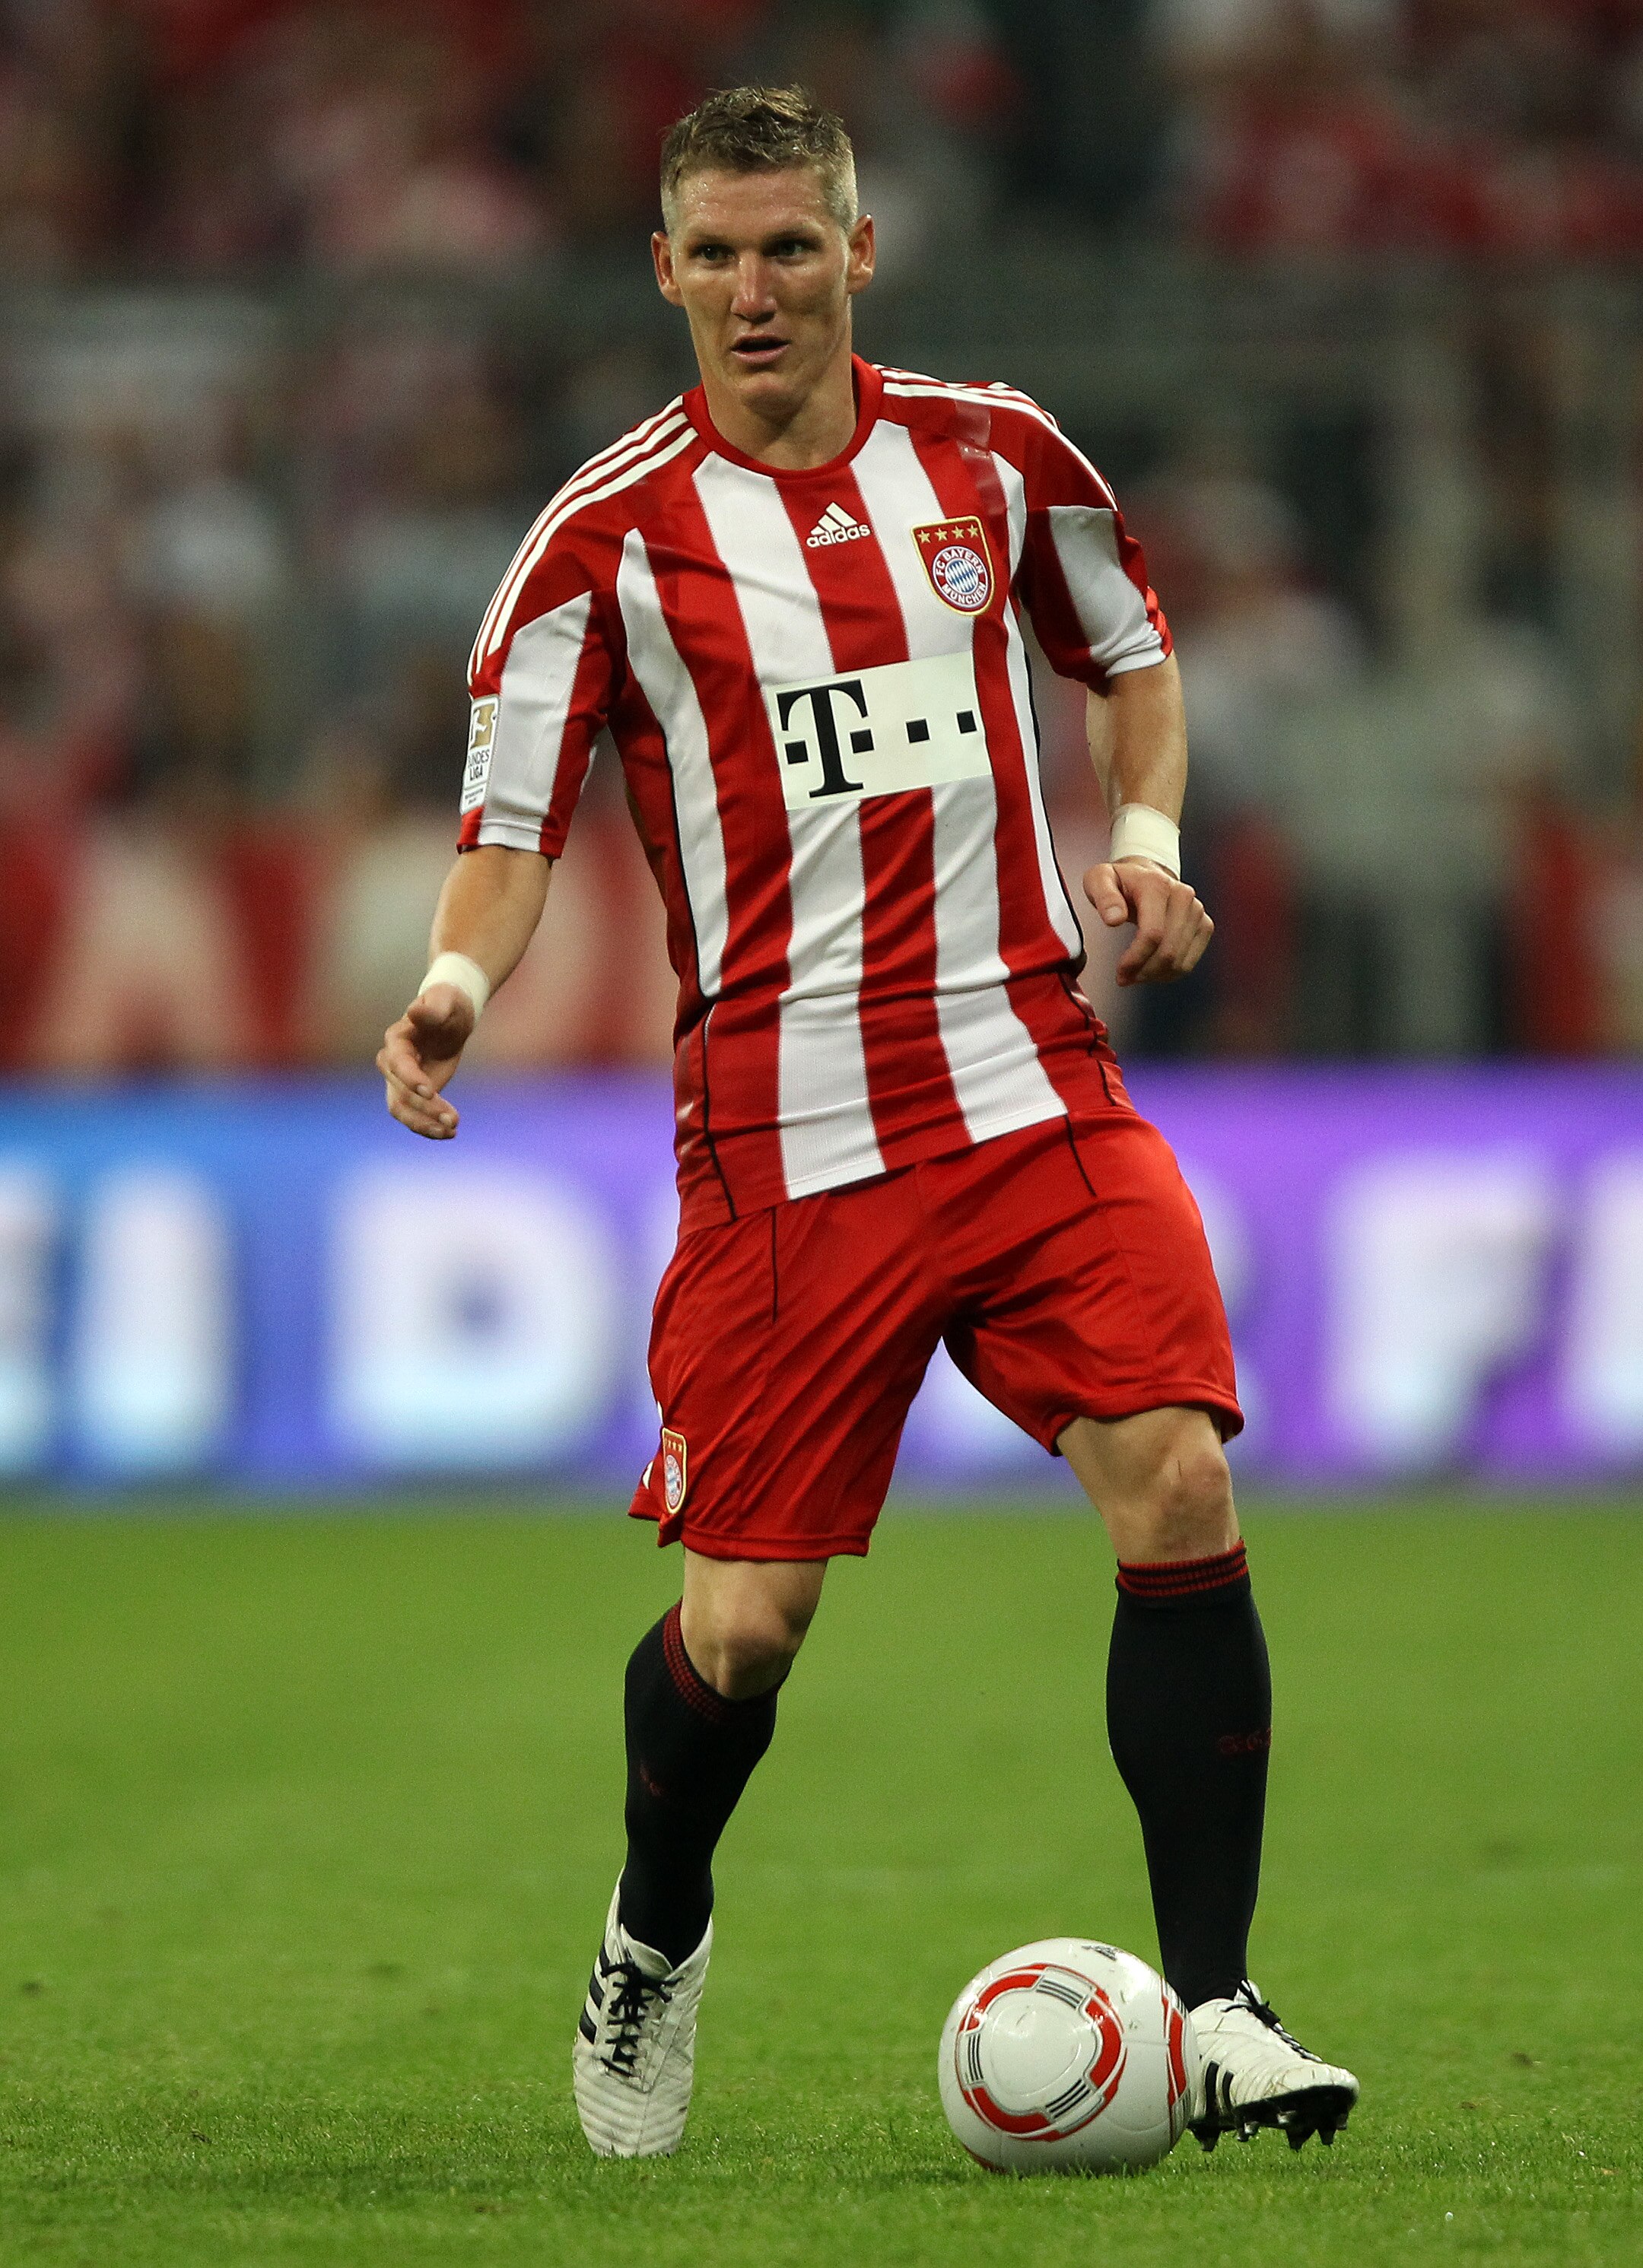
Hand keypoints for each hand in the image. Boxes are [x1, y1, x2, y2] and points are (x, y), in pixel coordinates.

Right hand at [377, 983, 475, 1138]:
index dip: (411, 1078)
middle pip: (400, 1092)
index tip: (431, 1091)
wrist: (450, 1018)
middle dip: (425, 1108)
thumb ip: (431, 1009)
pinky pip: (413, 1116)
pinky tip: (450, 1133)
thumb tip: (413, 1011)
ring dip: (424, 1124)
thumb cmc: (447, 1005)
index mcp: (396, 1039)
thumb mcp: (444, 1001)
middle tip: (453, 1119)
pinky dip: (428, 1127)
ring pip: (401, 1110)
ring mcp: (399, 1080)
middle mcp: (392, 1062)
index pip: (397, 1063)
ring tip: (451, 1131)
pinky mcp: (412, 1094)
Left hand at [1083, 859, 1213, 986]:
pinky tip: (1151, 970)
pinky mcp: (1204, 924)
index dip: (1136, 959)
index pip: (1153, 934)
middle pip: (1168, 951)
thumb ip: (1104, 897)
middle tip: (1124, 977)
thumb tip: (1114, 920)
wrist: (1144, 875)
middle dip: (1143, 971)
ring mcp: (1197, 910)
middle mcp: (1183, 895)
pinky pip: (1189, 962)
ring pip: (1179, 961)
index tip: (1120, 972)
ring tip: (1135, 974)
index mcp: (1157, 885)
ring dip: (1154, 975)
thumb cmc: (1119, 881)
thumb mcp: (1099, 880)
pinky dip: (1169, 973)